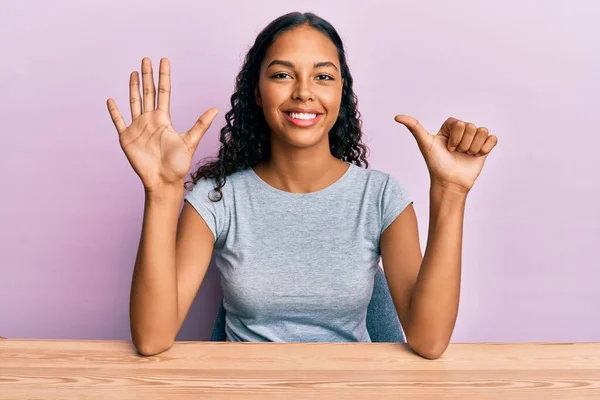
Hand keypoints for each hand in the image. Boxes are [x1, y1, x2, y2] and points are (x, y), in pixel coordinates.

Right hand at [107, 58, 218, 192]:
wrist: (164, 181)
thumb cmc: (178, 165)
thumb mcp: (190, 141)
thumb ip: (200, 124)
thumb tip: (216, 109)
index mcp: (164, 119)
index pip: (163, 92)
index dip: (164, 76)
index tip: (164, 61)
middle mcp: (150, 120)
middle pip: (147, 93)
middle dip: (147, 76)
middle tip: (146, 59)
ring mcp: (137, 128)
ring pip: (134, 102)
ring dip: (133, 88)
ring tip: (133, 72)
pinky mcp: (127, 138)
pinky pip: (119, 121)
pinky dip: (114, 112)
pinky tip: (111, 100)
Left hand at [395, 115, 497, 193]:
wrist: (449, 182)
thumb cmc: (436, 164)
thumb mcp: (424, 143)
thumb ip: (413, 127)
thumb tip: (396, 116)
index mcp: (450, 126)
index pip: (459, 123)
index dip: (454, 138)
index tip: (447, 148)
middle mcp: (463, 130)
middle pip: (471, 127)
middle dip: (463, 144)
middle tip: (456, 153)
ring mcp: (474, 138)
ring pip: (482, 132)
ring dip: (473, 147)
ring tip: (465, 155)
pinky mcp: (485, 146)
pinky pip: (492, 138)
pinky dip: (485, 149)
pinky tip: (476, 156)